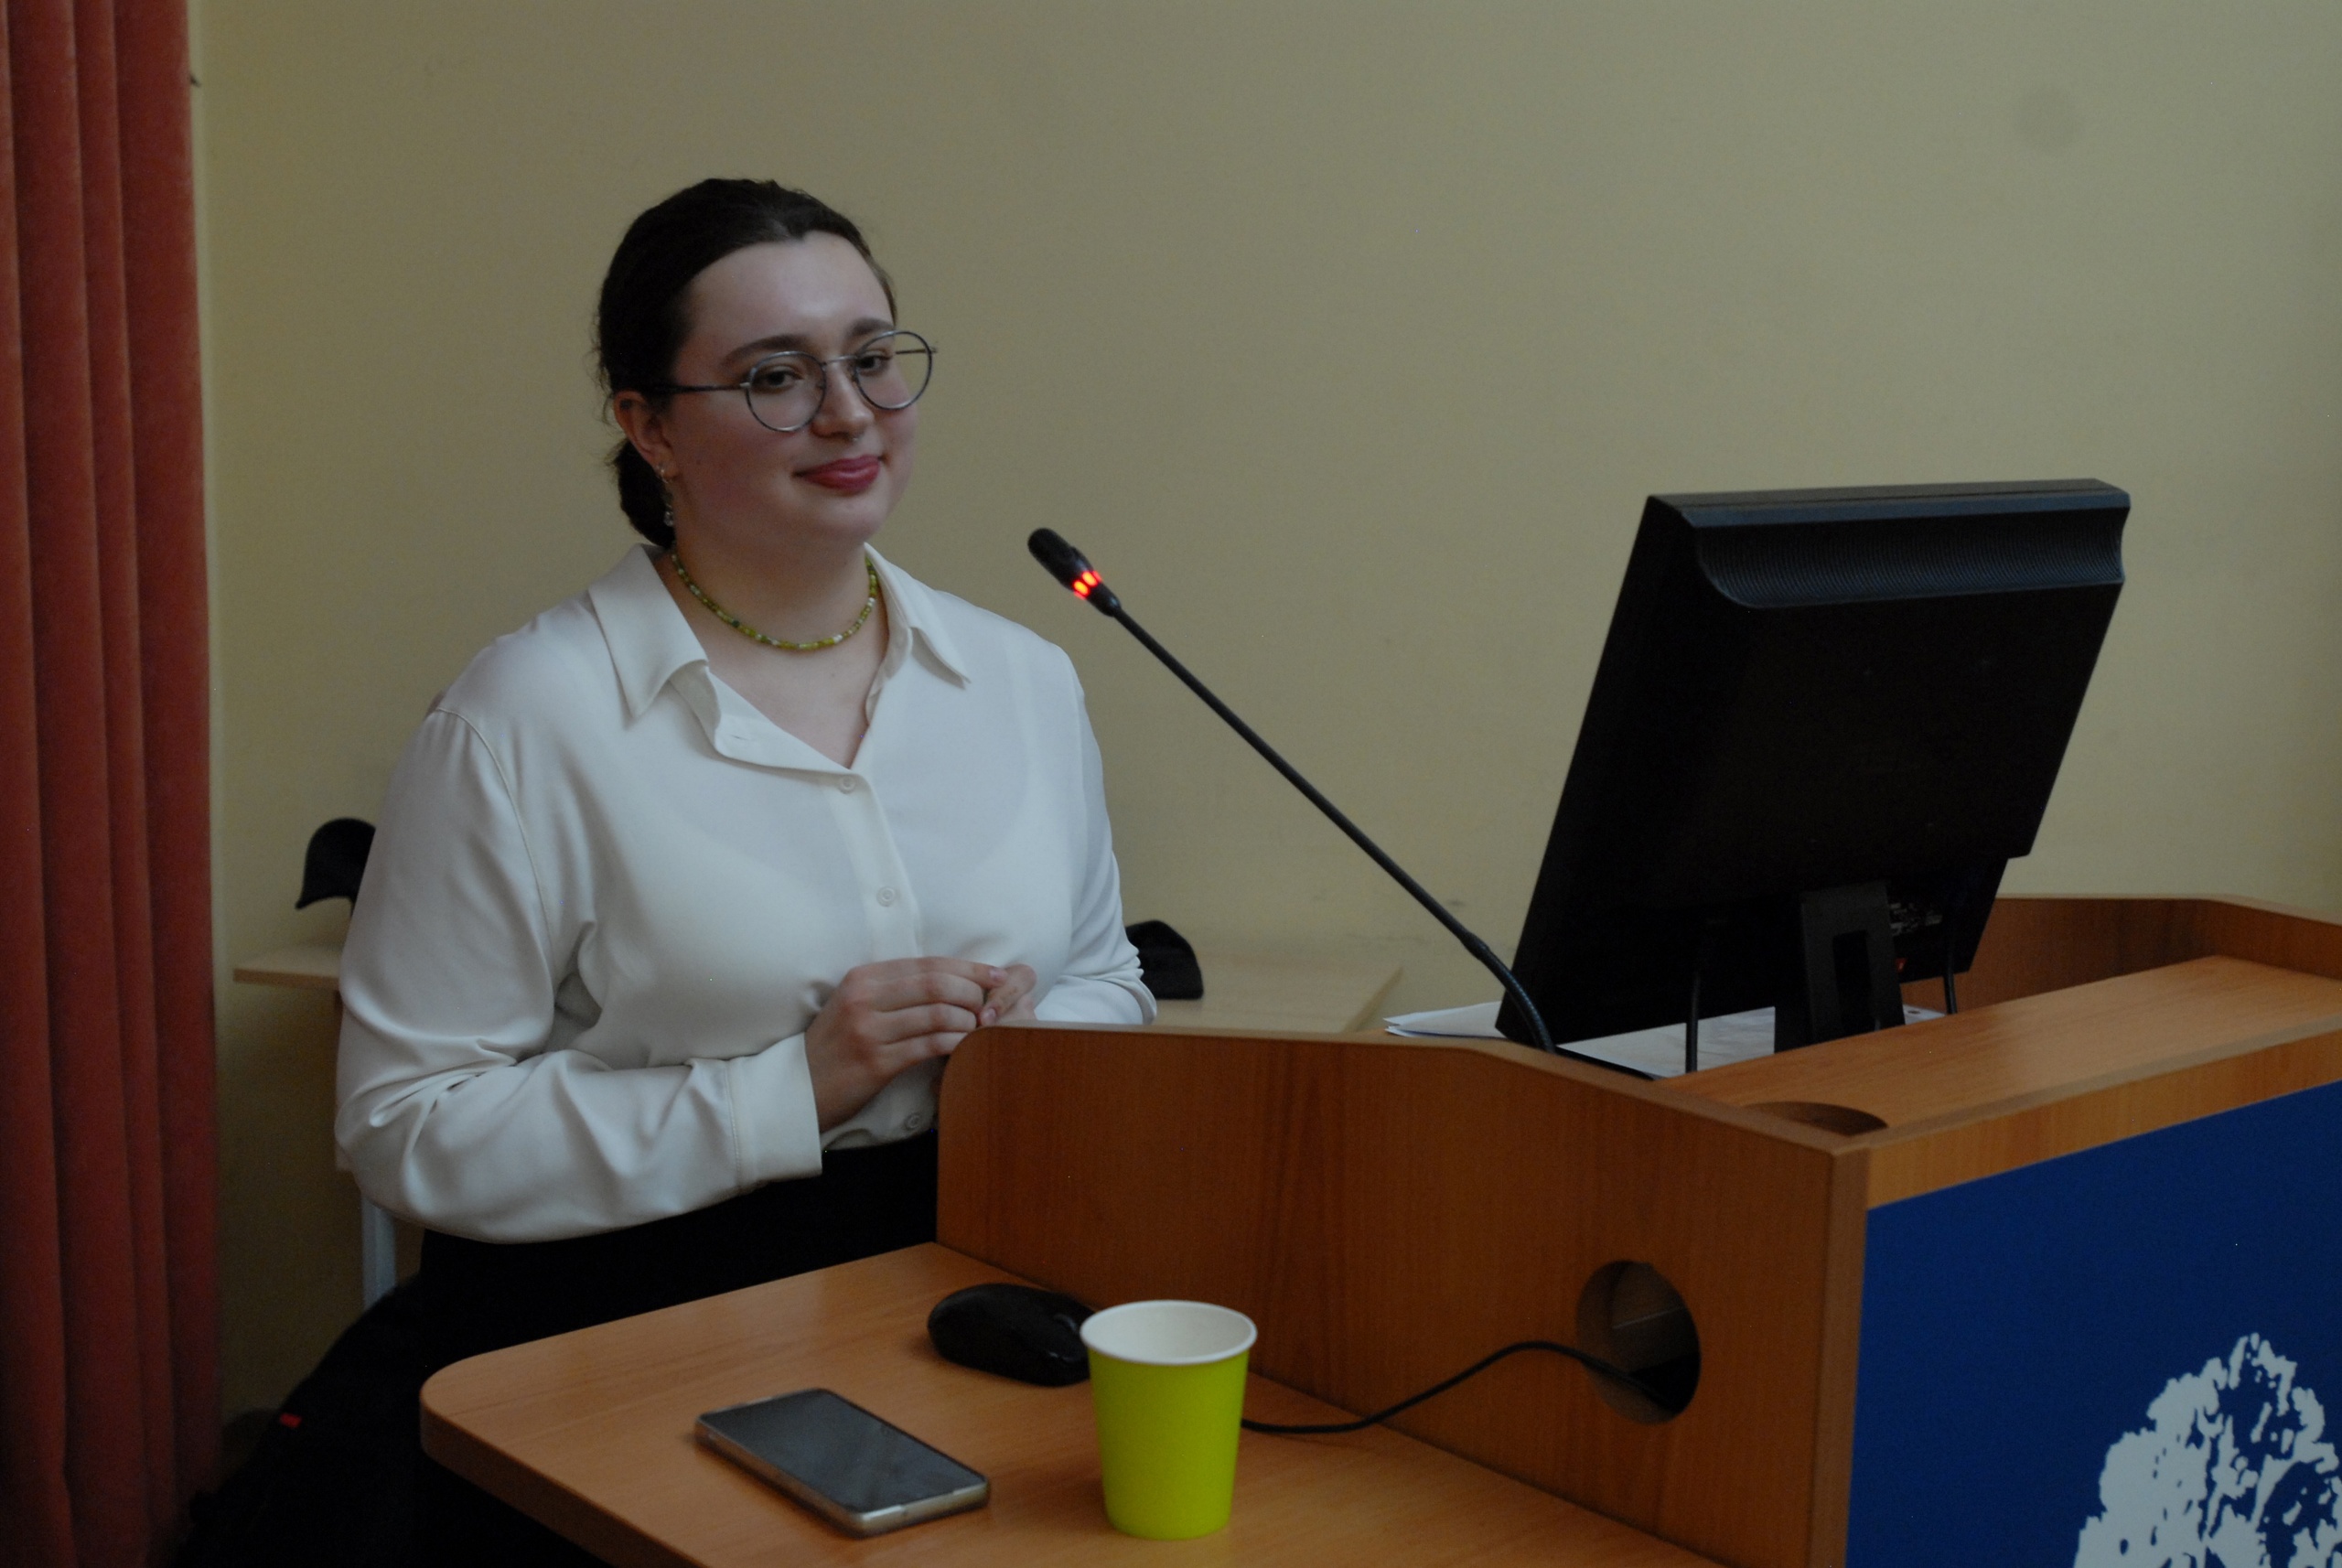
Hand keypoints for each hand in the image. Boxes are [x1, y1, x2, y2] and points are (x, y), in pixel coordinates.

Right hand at [804, 958, 1038, 1129]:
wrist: (799, 1088)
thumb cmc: (837, 1047)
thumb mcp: (857, 1006)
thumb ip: (895, 990)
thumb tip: (951, 981)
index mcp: (862, 978)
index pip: (927, 964)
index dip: (968, 967)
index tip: (997, 975)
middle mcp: (864, 998)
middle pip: (936, 984)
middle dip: (974, 991)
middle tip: (996, 1004)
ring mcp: (868, 1030)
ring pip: (937, 1014)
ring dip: (969, 1020)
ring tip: (984, 1029)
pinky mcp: (875, 1062)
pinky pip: (928, 1046)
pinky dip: (956, 1044)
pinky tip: (970, 1047)